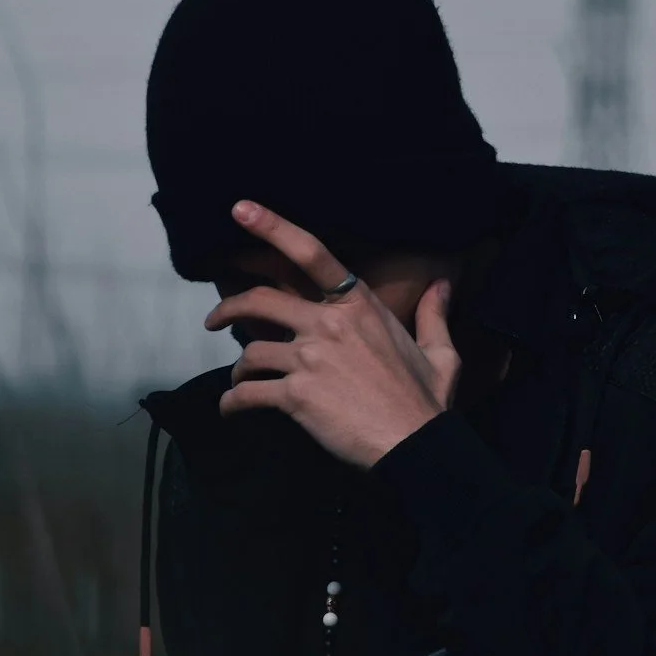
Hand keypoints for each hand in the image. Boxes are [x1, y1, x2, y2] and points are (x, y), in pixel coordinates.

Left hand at [204, 202, 458, 467]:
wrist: (416, 446)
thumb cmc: (427, 402)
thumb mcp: (441, 353)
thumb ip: (435, 314)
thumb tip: (443, 285)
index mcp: (359, 306)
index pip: (311, 252)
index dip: (272, 226)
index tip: (240, 209)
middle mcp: (329, 324)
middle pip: (261, 301)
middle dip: (228, 308)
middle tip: (211, 321)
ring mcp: (309, 359)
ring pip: (251, 352)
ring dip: (238, 369)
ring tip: (238, 381)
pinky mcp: (296, 395)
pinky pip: (249, 393)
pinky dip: (234, 403)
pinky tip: (232, 410)